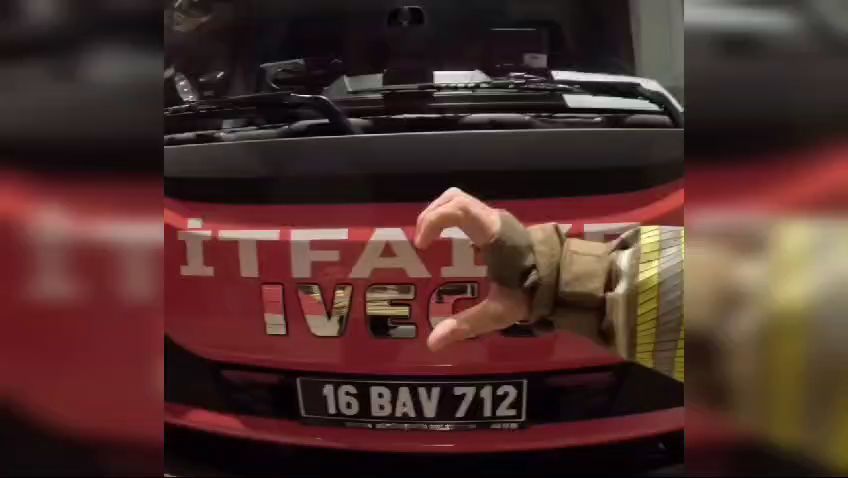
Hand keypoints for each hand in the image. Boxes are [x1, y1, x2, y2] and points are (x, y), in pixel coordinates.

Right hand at [414, 188, 529, 351]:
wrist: (563, 281)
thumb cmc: (530, 292)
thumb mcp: (499, 312)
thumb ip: (466, 324)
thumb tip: (432, 343)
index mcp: (493, 233)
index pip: (458, 209)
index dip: (434, 221)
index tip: (422, 245)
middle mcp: (493, 219)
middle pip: (454, 198)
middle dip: (431, 214)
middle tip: (421, 240)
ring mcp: (496, 218)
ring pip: (460, 199)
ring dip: (439, 213)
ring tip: (428, 238)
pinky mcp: (498, 223)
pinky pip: (467, 209)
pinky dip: (449, 217)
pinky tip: (445, 241)